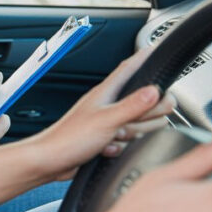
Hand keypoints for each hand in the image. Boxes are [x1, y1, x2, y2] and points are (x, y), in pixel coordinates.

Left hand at [30, 49, 175, 179]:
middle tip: (127, 123)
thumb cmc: (69, 138)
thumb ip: (132, 106)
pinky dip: (121, 147)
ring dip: (131, 135)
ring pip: (143, 123)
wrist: (52, 162)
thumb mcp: (106, 120)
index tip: (158, 49)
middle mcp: (112, 103)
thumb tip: (155, 91)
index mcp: (108, 92)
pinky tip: (106, 149)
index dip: (146, 58)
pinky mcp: (111, 137)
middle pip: (150, 101)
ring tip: (111, 137)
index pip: (132, 67)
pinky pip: (132, 140)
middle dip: (146, 117)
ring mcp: (112, 120)